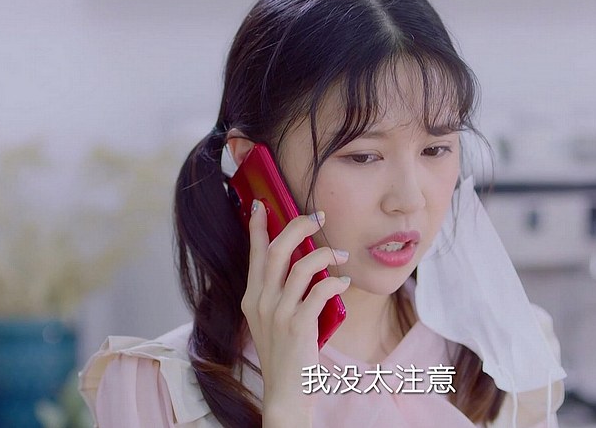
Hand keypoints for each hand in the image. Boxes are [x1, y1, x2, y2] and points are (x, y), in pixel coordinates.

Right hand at [241, 200, 349, 425]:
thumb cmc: (285, 353)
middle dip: (298, 227)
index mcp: (252, 297)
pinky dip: (335, 283)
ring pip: (301, 267)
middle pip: (277, 250)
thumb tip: (302, 262)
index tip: (261, 204)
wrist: (285, 392)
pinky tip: (343, 284)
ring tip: (342, 254)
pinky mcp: (297, 326)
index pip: (254, 253)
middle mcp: (260, 302)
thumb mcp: (271, 320)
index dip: (257, 227)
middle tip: (318, 216)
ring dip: (325, 254)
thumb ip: (279, 293)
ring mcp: (277, 313)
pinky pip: (319, 292)